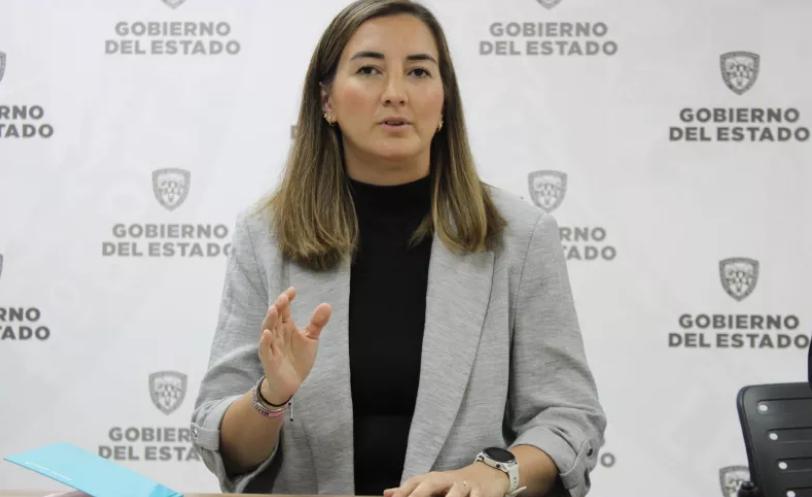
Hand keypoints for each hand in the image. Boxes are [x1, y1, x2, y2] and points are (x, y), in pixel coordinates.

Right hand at [257, 286, 331, 404]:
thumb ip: (317, 322)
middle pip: (275, 318)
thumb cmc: (298, 358)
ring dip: (269, 320)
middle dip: (278, 307)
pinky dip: (265, 342)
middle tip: (284, 297)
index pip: (284, 310)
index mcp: (286, 327)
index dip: (286, 299)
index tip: (293, 290)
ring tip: (273, 309)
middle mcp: (277, 334)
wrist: (292, 382)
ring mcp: (272, 346)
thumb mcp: (311, 338)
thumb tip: (327, 304)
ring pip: (267, 330)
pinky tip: (267, 334)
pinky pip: (265, 350)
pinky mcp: (269, 360)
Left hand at [384, 462, 509, 496]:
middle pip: (430, 484)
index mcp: (434, 478)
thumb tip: (387, 493)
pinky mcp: (481, 492)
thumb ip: (412, 489)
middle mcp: (447, 480)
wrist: (489, 474)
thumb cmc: (456, 483)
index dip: (403, 491)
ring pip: (455, 493)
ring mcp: (465, 486)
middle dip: (419, 494)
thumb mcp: (435, 484)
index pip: (414, 482)